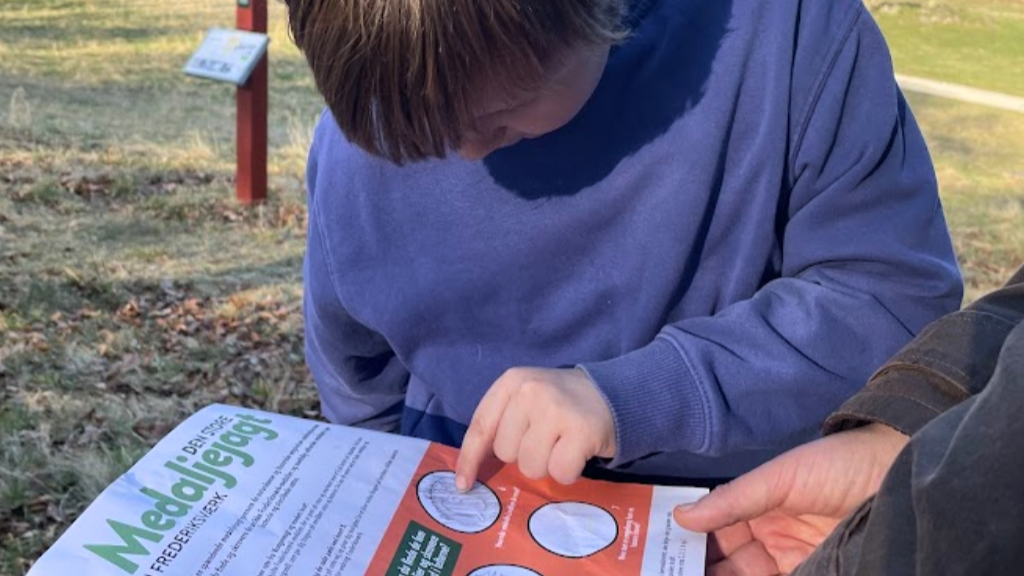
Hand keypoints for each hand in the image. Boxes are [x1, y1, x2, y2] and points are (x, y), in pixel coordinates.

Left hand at [455, 367, 615, 488]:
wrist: (613, 393)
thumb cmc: (561, 403)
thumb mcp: (526, 397)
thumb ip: (501, 422)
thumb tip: (471, 470)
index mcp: (512, 381)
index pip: (481, 426)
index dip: (469, 459)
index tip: (463, 485)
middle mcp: (530, 391)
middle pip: (506, 452)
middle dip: (524, 454)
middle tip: (546, 438)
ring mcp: (555, 410)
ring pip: (530, 466)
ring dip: (546, 464)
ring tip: (562, 443)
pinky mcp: (580, 430)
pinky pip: (559, 473)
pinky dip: (568, 471)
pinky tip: (577, 452)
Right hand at [674, 423, 908, 575]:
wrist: (901, 474)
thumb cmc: (837, 466)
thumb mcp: (780, 478)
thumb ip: (733, 499)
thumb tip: (681, 515)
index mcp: (755, 508)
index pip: (713, 532)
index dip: (688, 545)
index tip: (660, 557)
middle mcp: (769, 537)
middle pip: (725, 563)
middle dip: (698, 568)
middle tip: (669, 570)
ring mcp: (792, 560)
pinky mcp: (818, 573)